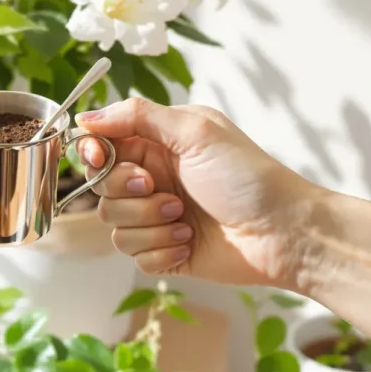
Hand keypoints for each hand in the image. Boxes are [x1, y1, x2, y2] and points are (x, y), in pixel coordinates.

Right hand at [77, 98, 321, 288]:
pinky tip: (190, 242)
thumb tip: (86, 117)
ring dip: (149, 222)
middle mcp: (152, 179)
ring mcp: (156, 217)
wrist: (284, 233)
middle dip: (127, 191)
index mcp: (157, 144)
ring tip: (184, 218)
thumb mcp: (195, 130)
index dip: (92, 152)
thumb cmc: (248, 176)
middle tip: (157, 187)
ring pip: (113, 223)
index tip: (99, 157)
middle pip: (100, 187)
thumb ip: (138, 116)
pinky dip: (161, 249)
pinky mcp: (163, 251)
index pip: (102, 144)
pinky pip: (134, 255)